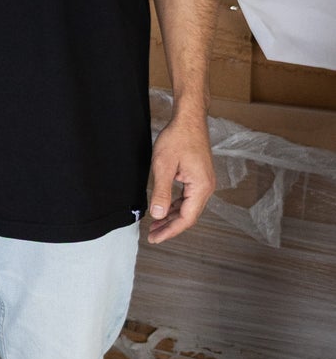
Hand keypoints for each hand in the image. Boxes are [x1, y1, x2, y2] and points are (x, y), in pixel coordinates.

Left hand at [147, 111, 214, 244]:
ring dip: (172, 218)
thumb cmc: (177, 138)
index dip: (170, 231)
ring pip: (188, 208)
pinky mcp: (199, 177)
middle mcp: (206, 187)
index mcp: (201, 187)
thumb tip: (158, 215)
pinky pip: (187, 198)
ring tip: (155, 226)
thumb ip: (161, 192)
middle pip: (188, 216)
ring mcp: (204, 182)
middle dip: (170, 227)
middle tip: (151, 236)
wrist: (189, 120)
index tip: (154, 238)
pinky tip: (164, 210)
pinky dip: (175, 206)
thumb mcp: (163, 165)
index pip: (186, 218)